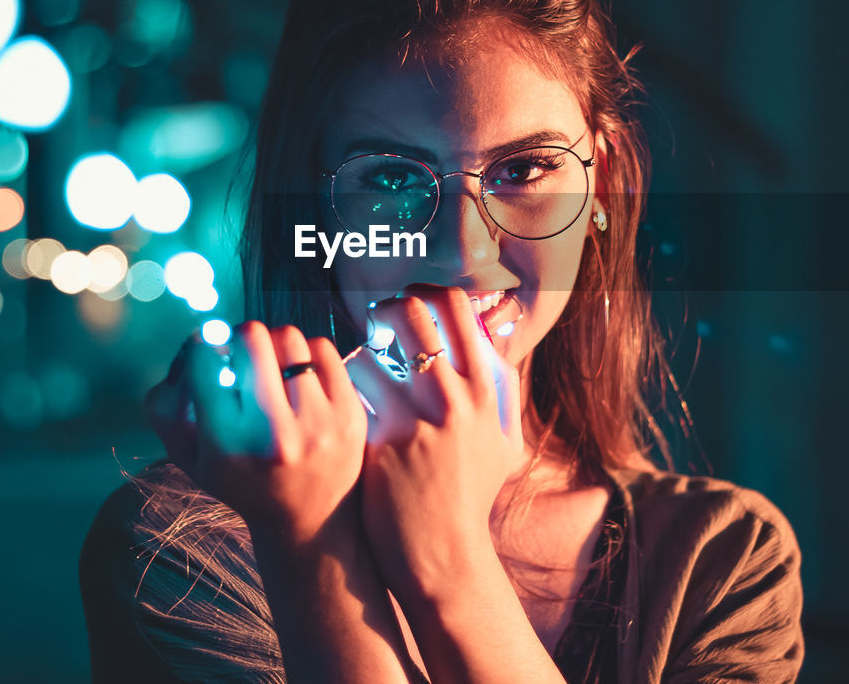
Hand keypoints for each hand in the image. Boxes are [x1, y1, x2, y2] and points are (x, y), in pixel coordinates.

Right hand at [145, 322, 368, 543]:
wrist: (307, 520)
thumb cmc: (241, 481)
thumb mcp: (188, 456)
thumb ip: (167, 406)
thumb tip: (191, 348)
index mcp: (227, 443)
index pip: (204, 360)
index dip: (201, 350)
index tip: (210, 361)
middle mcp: (274, 431)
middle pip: (251, 336)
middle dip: (240, 340)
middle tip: (242, 358)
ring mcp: (319, 421)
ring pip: (289, 337)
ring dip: (275, 346)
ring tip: (273, 370)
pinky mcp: (350, 412)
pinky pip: (323, 348)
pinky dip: (307, 355)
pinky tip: (301, 378)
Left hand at [345, 284, 523, 601]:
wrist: (444, 555)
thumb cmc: (471, 495)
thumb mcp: (504, 442)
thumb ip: (502, 390)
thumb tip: (490, 339)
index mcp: (485, 392)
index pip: (455, 305)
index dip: (427, 294)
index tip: (412, 305)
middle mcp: (454, 400)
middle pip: (411, 313)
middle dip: (387, 311)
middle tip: (378, 325)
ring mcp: (416, 423)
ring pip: (368, 351)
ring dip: (359, 357)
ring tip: (361, 374)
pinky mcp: (380, 445)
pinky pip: (350, 393)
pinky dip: (344, 392)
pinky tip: (345, 407)